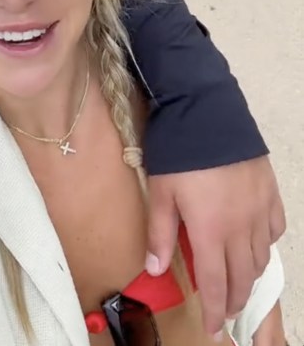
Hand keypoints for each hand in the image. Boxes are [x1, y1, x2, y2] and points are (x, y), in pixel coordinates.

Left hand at [146, 157, 284, 337]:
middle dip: (235, 300)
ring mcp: (259, 208)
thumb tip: (156, 270)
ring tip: (238, 281)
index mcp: (210, 231)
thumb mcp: (161, 192)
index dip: (215, 311)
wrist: (206, 108)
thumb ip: (160, 234)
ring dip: (249, 275)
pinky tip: (255, 242)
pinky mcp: (269, 190)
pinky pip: (275, 228)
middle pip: (243, 277)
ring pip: (261, 256)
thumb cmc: (178, 150)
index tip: (214, 329)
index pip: (215, 284)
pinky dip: (266, 243)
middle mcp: (241, 226)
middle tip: (227, 311)